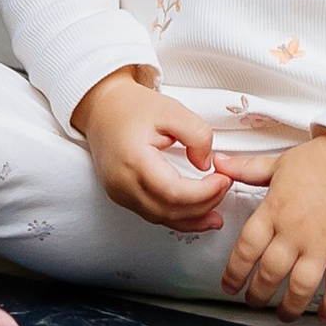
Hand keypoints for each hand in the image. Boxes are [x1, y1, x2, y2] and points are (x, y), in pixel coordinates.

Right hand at [70, 69, 229, 231]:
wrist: (101, 107)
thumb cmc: (130, 107)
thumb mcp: (171, 109)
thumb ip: (196, 134)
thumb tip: (205, 163)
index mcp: (134, 160)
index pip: (174, 192)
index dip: (204, 192)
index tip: (224, 179)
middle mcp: (123, 184)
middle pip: (169, 210)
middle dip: (203, 205)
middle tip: (225, 188)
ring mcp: (120, 193)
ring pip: (161, 218)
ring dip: (192, 219)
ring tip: (217, 214)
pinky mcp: (122, 196)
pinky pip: (152, 215)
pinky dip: (176, 218)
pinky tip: (195, 215)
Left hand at [217, 129, 325, 320]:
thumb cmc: (322, 157)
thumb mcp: (279, 162)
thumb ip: (248, 169)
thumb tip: (220, 164)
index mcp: (274, 210)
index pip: (245, 248)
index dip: (234, 272)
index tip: (230, 286)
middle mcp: (295, 231)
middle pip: (270, 273)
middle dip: (258, 295)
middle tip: (255, 303)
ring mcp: (323, 242)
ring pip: (301, 287)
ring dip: (290, 307)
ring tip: (284, 315)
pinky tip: (325, 317)